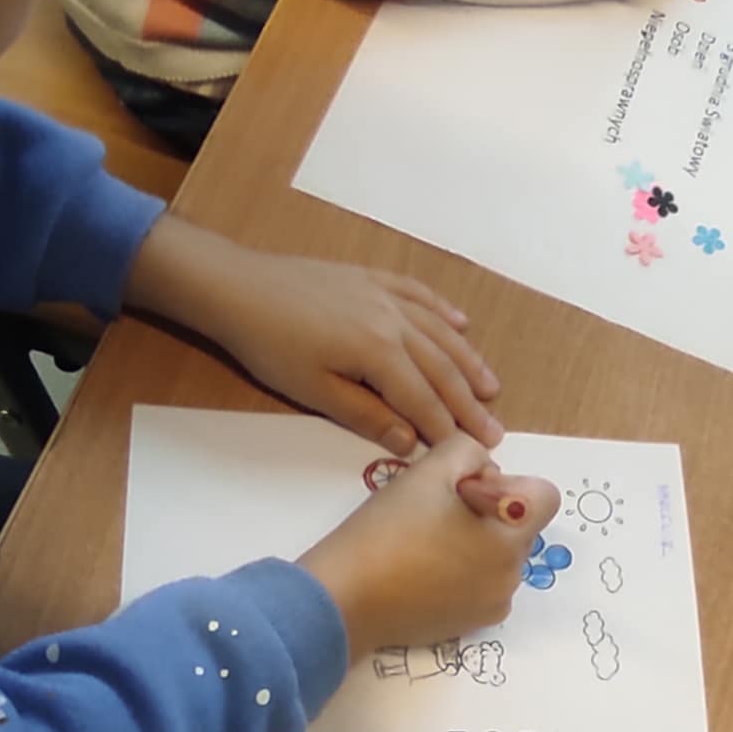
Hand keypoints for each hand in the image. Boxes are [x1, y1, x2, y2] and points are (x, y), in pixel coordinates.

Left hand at [124, 219, 503, 454]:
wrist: (237, 287)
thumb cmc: (270, 347)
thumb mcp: (314, 391)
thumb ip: (365, 415)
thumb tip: (411, 442)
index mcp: (379, 353)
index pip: (424, 399)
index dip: (448, 428)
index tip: (472, 452)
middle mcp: (394, 321)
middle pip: (441, 368)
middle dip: (469, 403)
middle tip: (495, 430)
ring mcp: (385, 296)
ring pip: (439, 333)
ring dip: (468, 361)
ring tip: (491, 386)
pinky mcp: (371, 279)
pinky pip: (419, 295)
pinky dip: (443, 311)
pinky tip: (462, 324)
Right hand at [299, 435, 559, 657]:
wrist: (344, 599)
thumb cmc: (388, 531)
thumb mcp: (429, 470)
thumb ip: (469, 452)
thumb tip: (487, 473)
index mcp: (511, 537)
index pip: (545, 496)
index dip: (507, 482)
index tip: (464, 490)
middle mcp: (512, 576)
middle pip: (518, 526)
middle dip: (486, 512)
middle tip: (433, 513)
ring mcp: (492, 606)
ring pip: (497, 556)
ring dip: (473, 542)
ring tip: (422, 542)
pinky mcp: (468, 626)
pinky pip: (480, 586)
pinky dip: (461, 573)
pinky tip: (420, 570)